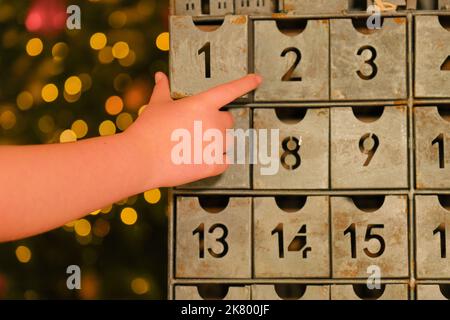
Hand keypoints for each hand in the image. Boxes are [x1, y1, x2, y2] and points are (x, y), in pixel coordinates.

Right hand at [125, 72, 261, 187]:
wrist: (141, 158)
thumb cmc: (148, 130)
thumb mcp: (157, 105)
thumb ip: (163, 89)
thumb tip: (160, 76)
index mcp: (202, 104)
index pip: (230, 90)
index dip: (246, 83)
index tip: (257, 80)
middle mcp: (214, 123)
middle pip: (228, 119)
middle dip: (218, 122)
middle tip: (199, 128)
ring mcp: (216, 145)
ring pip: (229, 140)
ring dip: (219, 140)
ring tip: (198, 144)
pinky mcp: (214, 165)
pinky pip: (227, 160)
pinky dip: (219, 159)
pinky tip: (204, 158)